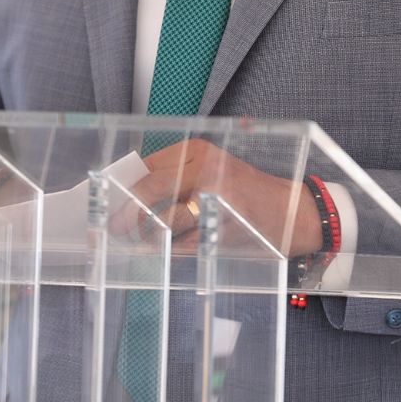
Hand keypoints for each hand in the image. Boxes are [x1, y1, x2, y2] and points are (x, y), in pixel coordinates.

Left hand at [116, 139, 320, 256]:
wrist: (293, 212)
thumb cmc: (245, 191)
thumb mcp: (212, 169)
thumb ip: (175, 174)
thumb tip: (128, 193)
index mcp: (199, 149)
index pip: (148, 167)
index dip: (123, 187)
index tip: (107, 201)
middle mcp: (206, 169)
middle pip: (150, 190)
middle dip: (126, 213)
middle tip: (113, 228)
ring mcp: (215, 199)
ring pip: (163, 221)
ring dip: (146, 237)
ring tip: (137, 243)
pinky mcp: (222, 228)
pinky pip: (183, 245)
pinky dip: (170, 252)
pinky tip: (166, 252)